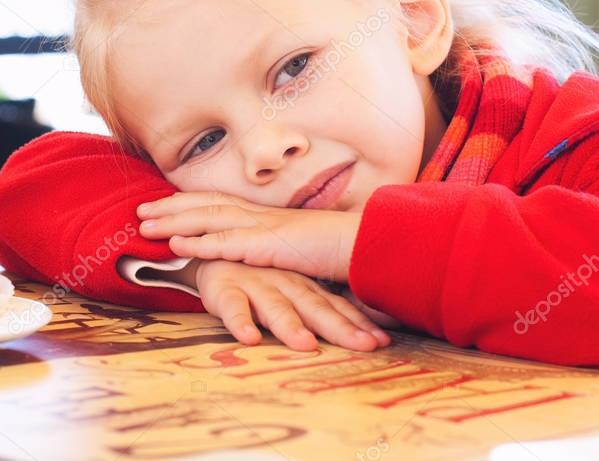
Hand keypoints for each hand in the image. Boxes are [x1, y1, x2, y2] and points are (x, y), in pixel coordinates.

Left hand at [137, 191, 359, 282]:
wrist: (365, 246)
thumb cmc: (337, 249)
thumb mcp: (299, 247)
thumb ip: (276, 248)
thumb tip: (262, 253)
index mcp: (266, 216)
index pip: (221, 203)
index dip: (189, 202)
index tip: (163, 203)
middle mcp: (261, 217)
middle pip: (207, 205)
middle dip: (171, 206)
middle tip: (140, 210)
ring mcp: (264, 228)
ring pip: (210, 219)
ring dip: (175, 221)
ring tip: (145, 224)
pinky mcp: (270, 246)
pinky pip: (228, 244)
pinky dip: (200, 243)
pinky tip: (176, 245)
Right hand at [194, 259, 390, 350]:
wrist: (215, 253)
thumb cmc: (262, 279)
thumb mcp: (294, 292)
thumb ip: (324, 310)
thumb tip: (370, 332)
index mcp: (306, 287)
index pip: (337, 307)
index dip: (359, 325)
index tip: (383, 343)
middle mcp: (286, 286)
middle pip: (316, 309)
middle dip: (340, 328)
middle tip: (364, 346)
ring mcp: (257, 286)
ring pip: (277, 308)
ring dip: (291, 326)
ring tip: (305, 345)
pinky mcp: (226, 289)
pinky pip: (234, 308)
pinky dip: (241, 322)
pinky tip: (249, 338)